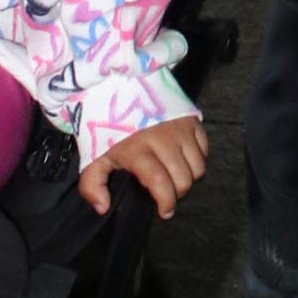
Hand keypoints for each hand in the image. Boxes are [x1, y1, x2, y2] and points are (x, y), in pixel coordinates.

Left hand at [78, 117, 207, 219]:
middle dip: (176, 192)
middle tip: (165, 190)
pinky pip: (204, 148)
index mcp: (138, 150)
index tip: (164, 211)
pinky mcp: (191, 118)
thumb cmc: (106, 124)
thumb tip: (103, 207)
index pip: (161, 184)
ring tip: (173, 174)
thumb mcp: (93, 154)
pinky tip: (181, 156)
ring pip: (198, 167)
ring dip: (188, 175)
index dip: (166, 202)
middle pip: (184, 179)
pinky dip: (196, 157)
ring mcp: (180, 128)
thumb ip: (92, 184)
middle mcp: (164, 139)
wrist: (118, 85)